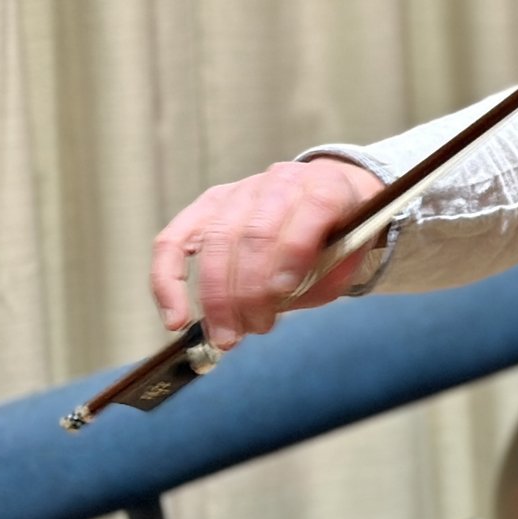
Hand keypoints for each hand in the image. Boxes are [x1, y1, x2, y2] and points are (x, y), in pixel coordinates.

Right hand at [151, 155, 382, 349]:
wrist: (325, 199)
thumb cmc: (336, 235)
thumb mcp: (349, 255)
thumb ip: (325, 276)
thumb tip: (279, 300)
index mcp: (326, 187)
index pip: (311, 210)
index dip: (294, 252)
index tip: (282, 294)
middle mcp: (281, 182)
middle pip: (255, 232)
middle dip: (248, 290)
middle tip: (251, 330)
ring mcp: (241, 191)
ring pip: (216, 240)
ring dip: (217, 296)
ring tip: (225, 335)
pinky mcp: (207, 206)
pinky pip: (173, 241)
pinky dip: (168, 281)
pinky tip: (175, 317)